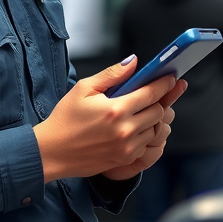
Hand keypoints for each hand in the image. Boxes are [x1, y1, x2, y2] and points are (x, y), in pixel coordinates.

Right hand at [34, 57, 186, 183]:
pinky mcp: (124, 160)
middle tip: (155, 94)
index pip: (151, 93)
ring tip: (142, 110)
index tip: (171, 77)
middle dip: (159, 101)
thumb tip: (134, 61)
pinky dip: (145, 134)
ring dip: (153, 119)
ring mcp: (126, 148)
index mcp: (116, 110)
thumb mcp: (84, 88)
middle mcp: (125, 131)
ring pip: (155, 130)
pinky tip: (133, 127)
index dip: (164, 84)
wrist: (51, 152)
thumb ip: (112, 74)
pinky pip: (146, 145)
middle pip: (159, 112)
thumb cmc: (65, 118)